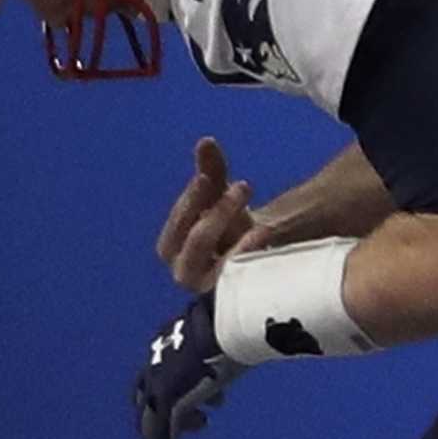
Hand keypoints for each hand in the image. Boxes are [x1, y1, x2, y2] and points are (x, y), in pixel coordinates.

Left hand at [131, 291, 244, 438]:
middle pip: (149, 399)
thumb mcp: (241, 330)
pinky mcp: (167, 405)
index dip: (183, 388)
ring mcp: (160, 384)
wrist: (230, 323)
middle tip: (201, 422)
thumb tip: (280, 332)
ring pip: (152, 423)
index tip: (212, 400)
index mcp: (173, 339)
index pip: (164, 370)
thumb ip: (246, 337)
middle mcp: (158, 361)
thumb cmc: (242, 319)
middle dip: (170, 413)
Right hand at [156, 137, 276, 291]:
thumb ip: (211, 171)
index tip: (207, 177)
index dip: (189, 201)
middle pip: (195, 244)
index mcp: (173, 249)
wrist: (255, 256)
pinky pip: (242, 282)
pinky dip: (251, 261)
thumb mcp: (220, 197)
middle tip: (242, 187)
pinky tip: (264, 241)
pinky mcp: (236, 297)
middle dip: (217, 214)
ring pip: (218, 265)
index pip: (176, 226)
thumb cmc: (230, 226)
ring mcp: (212, 289)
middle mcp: (187, 273)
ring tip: (259, 219)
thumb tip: (206, 141)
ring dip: (237, 240)